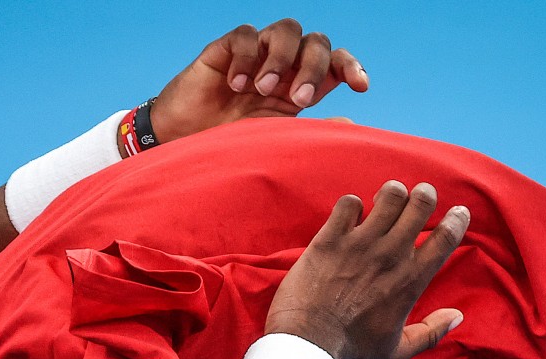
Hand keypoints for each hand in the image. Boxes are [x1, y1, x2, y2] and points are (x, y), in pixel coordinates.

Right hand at [151, 19, 367, 143]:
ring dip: (281, 58)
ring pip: (287, 29)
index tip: (359, 87)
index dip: (350, 68)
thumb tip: (351, 126)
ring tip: (262, 89)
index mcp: (301, 85)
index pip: (335, 62)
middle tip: (299, 101)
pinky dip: (246, 58)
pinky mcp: (227, 48)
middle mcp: (284, 65)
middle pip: (316, 42)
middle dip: (314, 68)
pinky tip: (235, 85)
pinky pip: (247, 35)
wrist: (186, 140)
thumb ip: (311, 132)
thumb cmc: (231, 142)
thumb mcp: (277, 141)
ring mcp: (257, 53)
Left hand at [264, 181, 469, 358]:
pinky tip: (348, 219)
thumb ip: (431, 333)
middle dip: (423, 195)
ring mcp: (359, 244)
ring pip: (389, 195)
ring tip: (383, 204)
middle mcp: (390, 255)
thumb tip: (457, 316)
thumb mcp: (397, 352)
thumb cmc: (351, 352)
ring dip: (391, 195)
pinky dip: (351, 205)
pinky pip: (348, 203)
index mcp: (410, 280)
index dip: (457, 219)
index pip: (446, 237)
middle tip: (415, 202)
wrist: (308, 344)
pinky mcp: (329, 240)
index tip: (457, 213)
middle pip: (421, 203)